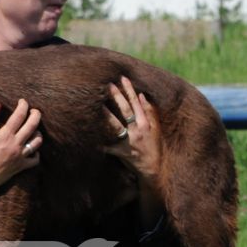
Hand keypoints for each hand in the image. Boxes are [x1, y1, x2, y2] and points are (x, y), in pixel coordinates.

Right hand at [0, 98, 41, 206]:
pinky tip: (32, 149)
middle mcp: (15, 144)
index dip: (23, 105)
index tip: (23, 101)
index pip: (19, 115)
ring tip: (34, 129)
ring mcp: (20, 156)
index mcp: (5, 135)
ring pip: (38, 141)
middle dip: (36, 114)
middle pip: (32, 125)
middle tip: (35, 111)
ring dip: (38, 133)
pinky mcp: (22, 166)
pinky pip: (36, 159)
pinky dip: (36, 153)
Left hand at [104, 77, 163, 204]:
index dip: (129, 90)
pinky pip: (108, 146)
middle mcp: (137, 131)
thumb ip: (150, 112)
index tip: (122, 78)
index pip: (136, 103)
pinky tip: (89, 136)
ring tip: (99, 104)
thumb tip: (142, 96)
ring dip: (107, 114)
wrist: (153, 169)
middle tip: (107, 85)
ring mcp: (129, 141)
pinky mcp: (121, 152)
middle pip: (125, 110)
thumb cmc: (154, 147)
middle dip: (117, 97)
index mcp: (145, 123)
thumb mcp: (156, 129)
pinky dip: (100, 142)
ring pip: (116, 125)